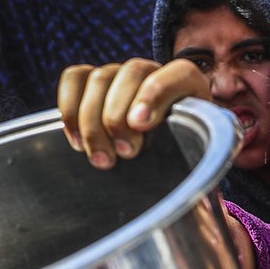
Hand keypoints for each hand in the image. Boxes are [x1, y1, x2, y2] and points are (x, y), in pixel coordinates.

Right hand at [57, 58, 208, 167]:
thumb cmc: (181, 166)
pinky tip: (77, 141)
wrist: (158, 165)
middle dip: (120, 115)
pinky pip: (73, 78)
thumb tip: (200, 195)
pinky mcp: (92, 83)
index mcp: (190, 87)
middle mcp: (154, 73)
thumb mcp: (195, 164)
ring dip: (93, 121)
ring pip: (100, 78)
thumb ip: (198, 164)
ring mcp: (121, 75)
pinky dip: (69, 107)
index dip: (156, 94)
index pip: (178, 74)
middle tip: (124, 155)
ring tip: (100, 159)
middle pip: (131, 73)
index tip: (141, 125)